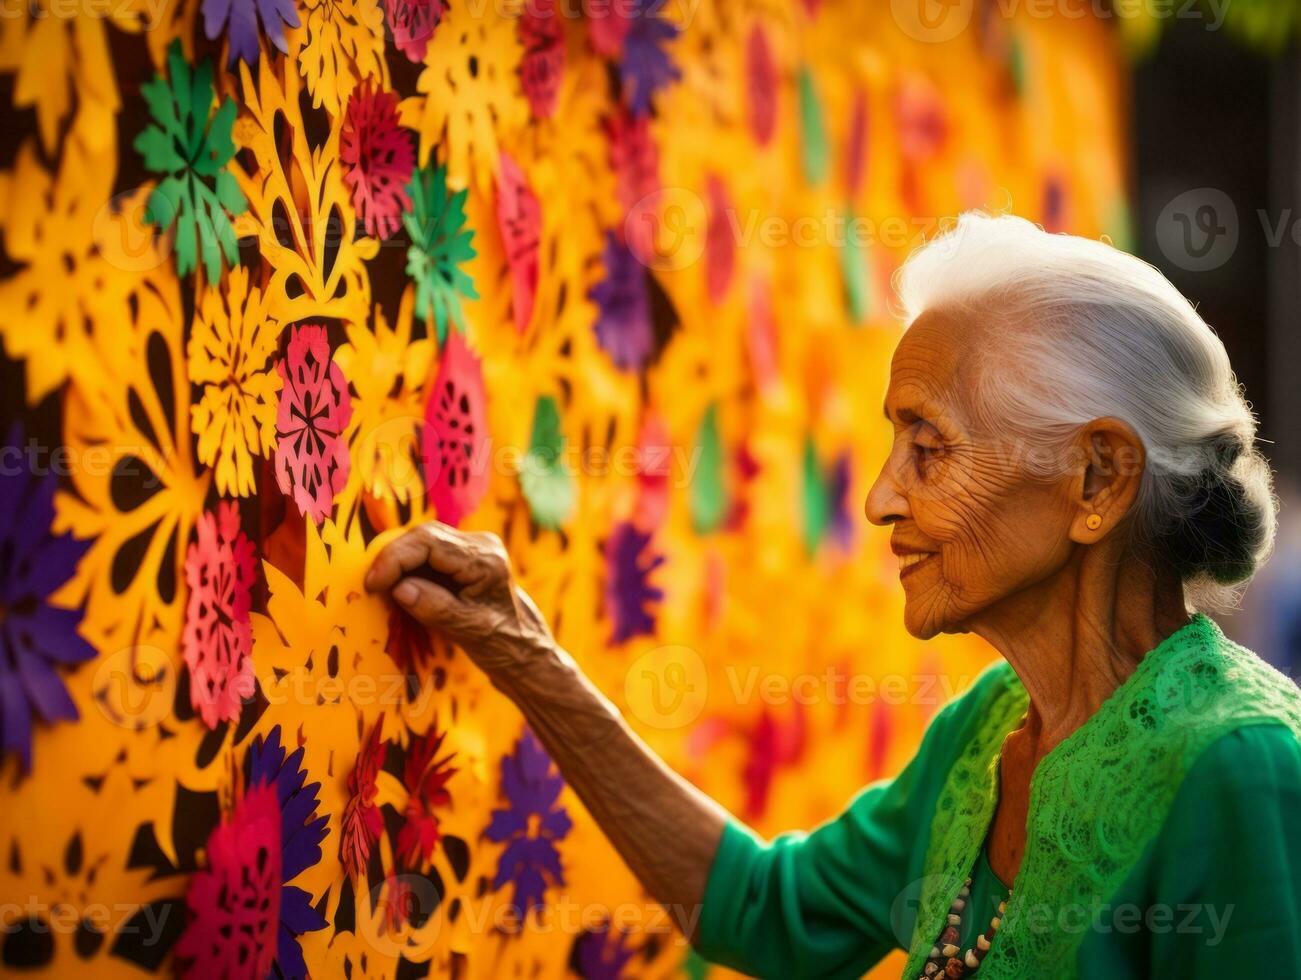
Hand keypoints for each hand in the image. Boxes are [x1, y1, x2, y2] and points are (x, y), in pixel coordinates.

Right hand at [365, 522, 554, 677]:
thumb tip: (399, 589)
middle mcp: (482, 546)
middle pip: (424, 536)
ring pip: (424, 542)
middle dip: (393, 558)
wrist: (525, 650)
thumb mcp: (468, 630)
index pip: (429, 543)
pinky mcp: (466, 558)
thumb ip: (434, 607)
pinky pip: (429, 554)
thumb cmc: (503, 644)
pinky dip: (410, 568)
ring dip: (400, 563)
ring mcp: (475, 549)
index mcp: (486, 560)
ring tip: (382, 588)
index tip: (373, 583)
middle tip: (372, 586)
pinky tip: (399, 587)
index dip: (395, 559)